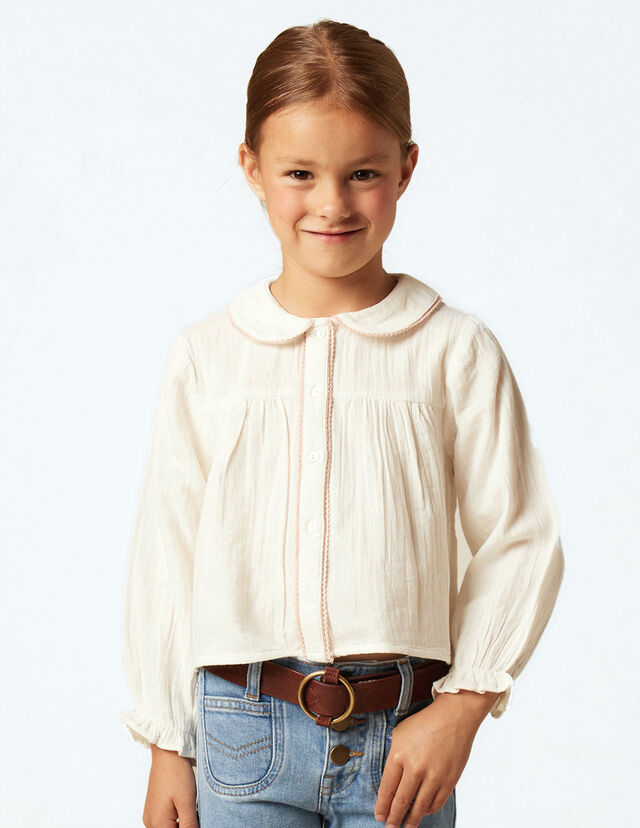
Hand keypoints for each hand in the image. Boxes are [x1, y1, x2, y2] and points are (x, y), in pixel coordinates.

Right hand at [142, 745, 198, 826]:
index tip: (197, 819)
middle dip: (186, 826)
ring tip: (191, 808)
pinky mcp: (154, 808)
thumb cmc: (176, 773)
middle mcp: (150, 822)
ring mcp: (151, 815)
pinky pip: (166, 821)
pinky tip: (185, 806)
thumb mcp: (187, 802)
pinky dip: (177, 818)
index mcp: (158, 823)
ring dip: (182, 824)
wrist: (167, 752)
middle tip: (196, 812)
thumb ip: (189, 825)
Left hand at [374, 690, 498, 826]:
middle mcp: (415, 767)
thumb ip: (394, 759)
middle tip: (389, 827)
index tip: (379, 816)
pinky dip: (429, 810)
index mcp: (399, 754)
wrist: (454, 716)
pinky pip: (437, 802)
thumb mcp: (400, 735)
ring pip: (419, 807)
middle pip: (401, 801)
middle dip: (393, 818)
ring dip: (411, 820)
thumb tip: (390, 784)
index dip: (382, 806)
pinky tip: (423, 812)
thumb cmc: (425, 723)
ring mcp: (434, 775)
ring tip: (405, 827)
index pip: (387, 788)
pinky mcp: (449, 780)